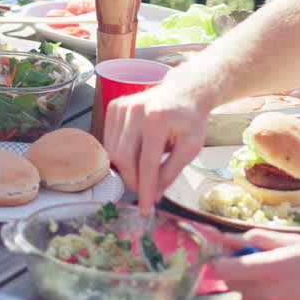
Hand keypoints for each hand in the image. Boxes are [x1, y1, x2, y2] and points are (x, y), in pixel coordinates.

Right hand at [104, 86, 209, 213]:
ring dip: (126, 168)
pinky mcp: (113, 107)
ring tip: (142, 170)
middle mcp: (134, 111)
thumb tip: (153, 194)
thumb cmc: (190, 120)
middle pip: (123, 157)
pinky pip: (109, 139)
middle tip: (144, 191)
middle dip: (132, 180)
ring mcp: (121, 107)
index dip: (144, 188)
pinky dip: (119, 153)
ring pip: (112, 150)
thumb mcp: (191, 148)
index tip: (145, 208)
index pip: (146, 163)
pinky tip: (134, 153)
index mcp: (157, 119)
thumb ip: (171, 171)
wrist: (183, 91)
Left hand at [213, 230, 299, 299]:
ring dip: (252, 290)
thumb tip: (229, 238)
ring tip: (278, 281)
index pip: (224, 269)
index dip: (221, 260)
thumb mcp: (295, 243)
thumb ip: (259, 239)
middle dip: (238, 273)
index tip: (225, 255)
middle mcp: (272, 296)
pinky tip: (287, 297)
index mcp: (273, 270)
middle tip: (255, 265)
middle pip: (233, 284)